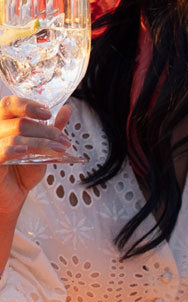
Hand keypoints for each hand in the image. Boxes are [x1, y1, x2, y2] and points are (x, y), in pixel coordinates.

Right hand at [0, 96, 72, 213]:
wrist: (11, 196)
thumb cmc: (21, 170)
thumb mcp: (40, 148)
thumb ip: (51, 128)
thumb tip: (67, 109)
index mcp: (3, 123)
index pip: (10, 104)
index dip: (28, 105)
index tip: (48, 114)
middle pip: (18, 122)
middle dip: (45, 130)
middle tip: (62, 140)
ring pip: (15, 136)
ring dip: (41, 143)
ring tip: (59, 150)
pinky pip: (0, 150)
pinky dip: (13, 149)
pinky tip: (25, 151)